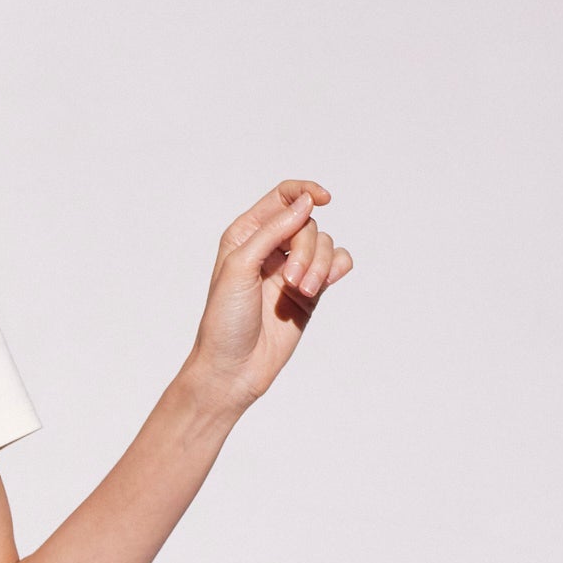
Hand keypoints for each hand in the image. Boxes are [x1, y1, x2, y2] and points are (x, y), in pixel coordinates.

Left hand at [183, 181, 353, 415]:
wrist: (232, 369)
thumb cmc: (225, 320)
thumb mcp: (240, 267)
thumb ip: (273, 231)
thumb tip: (307, 203)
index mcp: (247, 235)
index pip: (283, 197)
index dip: (305, 192)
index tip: (323, 199)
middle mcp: (271, 248)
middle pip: (307, 224)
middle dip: (307, 249)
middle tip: (293, 281)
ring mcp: (293, 270)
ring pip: (325, 244)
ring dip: (319, 265)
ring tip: (302, 292)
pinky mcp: (310, 291)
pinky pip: (336, 264)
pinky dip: (336, 269)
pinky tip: (324, 284)